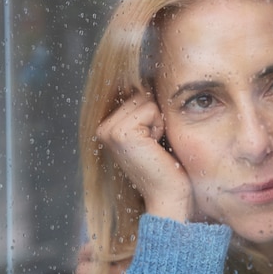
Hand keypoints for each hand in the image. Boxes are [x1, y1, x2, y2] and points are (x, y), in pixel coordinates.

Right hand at [96, 91, 192, 221]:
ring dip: (159, 121)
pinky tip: (154, 148)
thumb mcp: (153, 133)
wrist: (169, 197)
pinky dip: (160, 126)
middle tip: (155, 146)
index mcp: (108, 127)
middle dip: (156, 116)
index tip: (153, 142)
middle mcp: (103, 128)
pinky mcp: (120, 133)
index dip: (154, 114)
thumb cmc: (168, 167)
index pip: (138, 94)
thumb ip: (145, 109)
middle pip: (141, 94)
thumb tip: (154, 77)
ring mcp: (109, 130)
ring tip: (154, 147)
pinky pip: (151, 109)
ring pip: (146, 100)